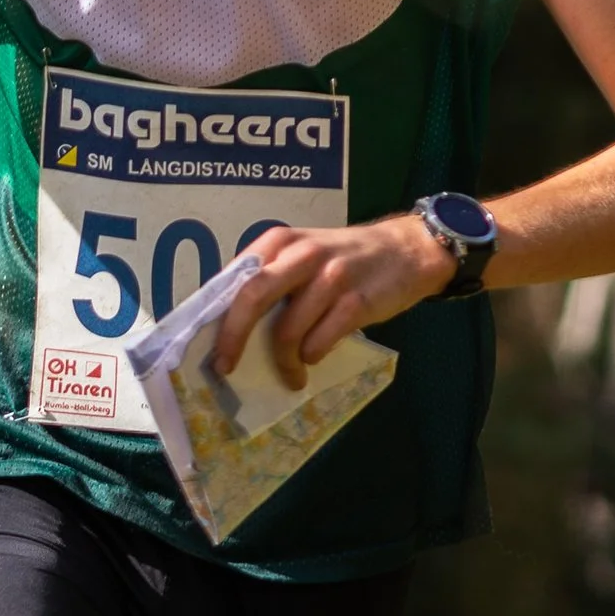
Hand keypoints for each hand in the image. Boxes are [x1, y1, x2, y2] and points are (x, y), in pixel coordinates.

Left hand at [208, 212, 451, 388]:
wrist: (408, 250)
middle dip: (233, 337)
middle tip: (226, 368)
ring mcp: (330, 276)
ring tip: (290, 374)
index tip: (206, 347)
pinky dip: (312, 356)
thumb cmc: (345, 259)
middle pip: (253, 296)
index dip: (216, 315)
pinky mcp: (356, 301)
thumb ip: (271, 278)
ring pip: (288, 329)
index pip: (236, 278)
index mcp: (279, 241)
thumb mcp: (304, 255)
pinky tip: (315, 359)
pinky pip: (321, 340)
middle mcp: (301, 254)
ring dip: (284, 361)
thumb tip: (229, 324)